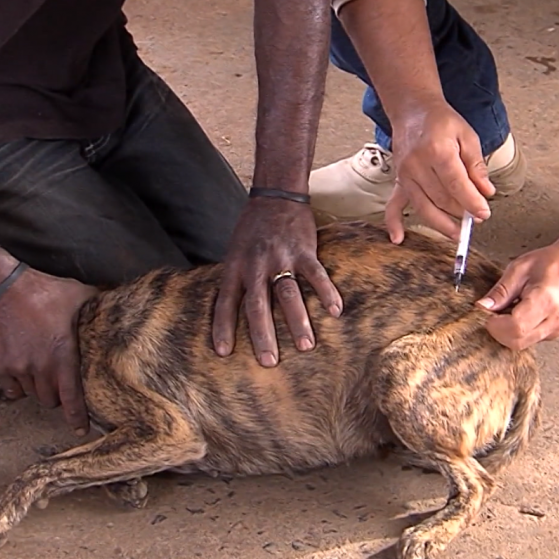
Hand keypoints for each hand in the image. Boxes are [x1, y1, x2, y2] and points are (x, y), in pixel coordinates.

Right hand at [0, 268, 97, 433]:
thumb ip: (97, 305)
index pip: (72, 397)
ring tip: (41, 374)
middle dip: (57, 396)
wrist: (0, 287)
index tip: (80, 430)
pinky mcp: (0, 366)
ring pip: (32, 395)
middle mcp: (41, 368)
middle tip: (59, 383)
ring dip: (38, 389)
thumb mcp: (78, 295)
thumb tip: (117, 301)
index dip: (77, 417)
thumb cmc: (43, 290)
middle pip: (51, 400)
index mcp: (63, 355)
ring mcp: (19, 369)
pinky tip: (22, 376)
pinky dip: (17, 388)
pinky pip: (11, 390)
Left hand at [212, 196, 342, 366]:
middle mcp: (256, 265)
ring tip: (306, 346)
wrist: (275, 196)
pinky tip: (335, 311)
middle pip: (257, 305)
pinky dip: (326, 293)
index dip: (223, 327)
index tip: (224, 353)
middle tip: (269, 362)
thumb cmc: (252, 230)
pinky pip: (316, 275)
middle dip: (263, 335)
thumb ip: (236, 281)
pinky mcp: (304, 250)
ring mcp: (281, 258)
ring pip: (288, 294)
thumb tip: (232, 315)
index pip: (226, 302)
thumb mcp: (234, 253)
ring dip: (297, 321)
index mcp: (235, 267)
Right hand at [384, 98, 495, 241]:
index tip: (484, 213)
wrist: (412, 111)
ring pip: (423, 207)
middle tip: (477, 218)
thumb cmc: (441, 122)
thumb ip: (477, 165)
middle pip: (441, 199)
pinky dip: (394, 223)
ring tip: (457, 233)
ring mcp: (405, 175)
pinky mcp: (398, 181)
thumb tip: (486, 192)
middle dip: (461, 212)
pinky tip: (399, 238)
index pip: (457, 184)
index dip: (472, 202)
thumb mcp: (467, 136)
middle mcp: (417, 165)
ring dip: (441, 224)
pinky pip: (393, 205)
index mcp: (437, 151)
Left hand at [476, 242, 558, 349]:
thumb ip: (500, 290)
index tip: (487, 313)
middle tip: (494, 311)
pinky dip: (518, 331)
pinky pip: (529, 340)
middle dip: (498, 330)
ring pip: (522, 344)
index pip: (515, 327)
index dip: (495, 324)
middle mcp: (555, 319)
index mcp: (547, 299)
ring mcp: (558, 329)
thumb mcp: (520, 268)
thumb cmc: (554, 262)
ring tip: (510, 308)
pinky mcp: (555, 333)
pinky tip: (519, 313)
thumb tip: (483, 307)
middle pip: (517, 341)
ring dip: (507, 332)